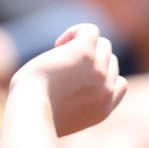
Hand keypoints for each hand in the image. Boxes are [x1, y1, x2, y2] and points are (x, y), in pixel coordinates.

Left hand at [11, 25, 126, 136]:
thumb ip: (74, 104)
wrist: (30, 113)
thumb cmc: (33, 117)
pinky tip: (57, 45)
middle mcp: (107, 90)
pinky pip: (90, 30)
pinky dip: (75, 33)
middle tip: (60, 69)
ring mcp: (99, 71)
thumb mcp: (60, 117)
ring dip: (82, 47)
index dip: (101, 76)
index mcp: (103, 110)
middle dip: (88, 61)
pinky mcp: (86, 54)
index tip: (76, 81)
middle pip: (110, 60)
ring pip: (103, 44)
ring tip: (57, 57)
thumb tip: (67, 89)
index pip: (119, 84)